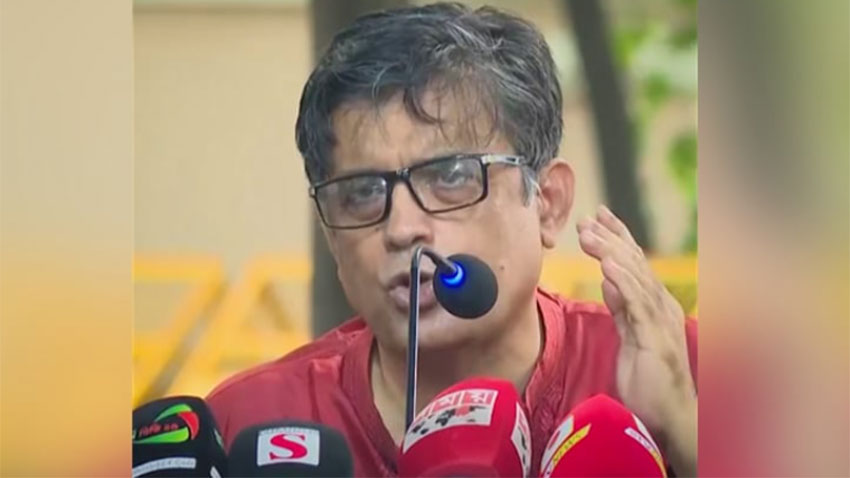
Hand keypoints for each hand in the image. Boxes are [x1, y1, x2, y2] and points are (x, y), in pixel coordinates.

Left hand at [577, 205, 695, 474]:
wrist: (668, 416)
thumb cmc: (648, 379)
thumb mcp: (630, 335)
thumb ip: (622, 308)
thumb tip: (608, 281)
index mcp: (655, 304)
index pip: (635, 263)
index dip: (617, 238)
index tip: (597, 217)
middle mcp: (662, 306)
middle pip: (635, 263)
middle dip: (610, 238)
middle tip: (587, 218)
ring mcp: (661, 321)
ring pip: (635, 277)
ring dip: (610, 252)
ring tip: (589, 234)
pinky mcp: (655, 338)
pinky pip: (637, 305)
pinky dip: (622, 282)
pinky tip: (606, 266)